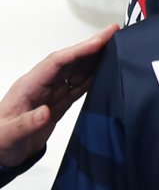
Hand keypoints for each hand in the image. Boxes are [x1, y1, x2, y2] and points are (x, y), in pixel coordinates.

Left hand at [1, 24, 116, 167]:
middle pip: (70, 60)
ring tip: (116, 48)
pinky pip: (78, 86)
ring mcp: (50, 94)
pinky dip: (93, 77)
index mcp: (28, 86)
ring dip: (95, 59)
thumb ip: (26, 124)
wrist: (0, 156)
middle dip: (92, 47)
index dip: (80, 50)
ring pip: (76, 71)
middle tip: (115, 34)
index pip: (57, 61)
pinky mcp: (57, 104)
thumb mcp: (8, 135)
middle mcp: (41, 86)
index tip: (100, 40)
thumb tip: (44, 112)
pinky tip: (104, 72)